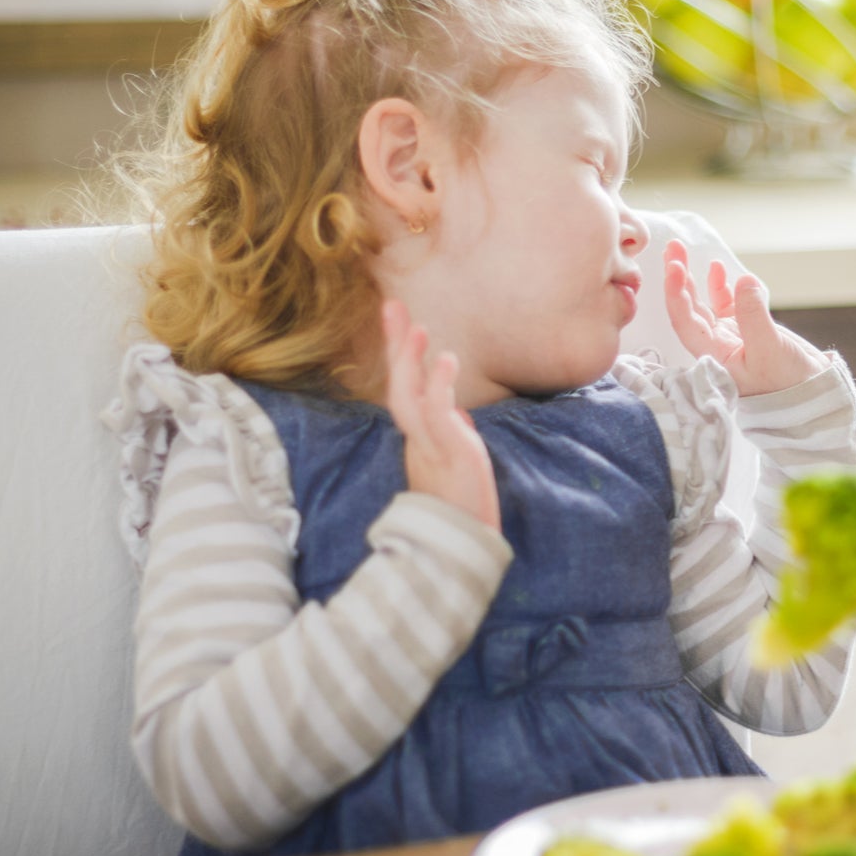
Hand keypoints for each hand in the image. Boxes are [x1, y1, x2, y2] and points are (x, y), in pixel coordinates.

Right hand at [382, 301, 498, 530]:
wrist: (465, 549)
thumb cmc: (465, 508)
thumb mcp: (458, 462)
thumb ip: (453, 435)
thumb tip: (457, 414)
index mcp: (419, 440)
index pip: (405, 389)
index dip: (402, 357)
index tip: (401, 323)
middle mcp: (418, 440)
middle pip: (397, 385)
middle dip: (395, 345)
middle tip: (390, 305)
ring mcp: (431, 447)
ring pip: (408, 397)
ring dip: (409, 361)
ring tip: (415, 327)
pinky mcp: (450, 456)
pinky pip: (438, 416)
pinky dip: (439, 386)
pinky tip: (444, 359)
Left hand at [663, 240, 823, 396]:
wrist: (809, 394)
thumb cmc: (788, 383)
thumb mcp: (770, 350)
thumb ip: (754, 316)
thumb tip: (743, 280)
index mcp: (712, 355)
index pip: (685, 321)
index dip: (675, 294)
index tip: (673, 267)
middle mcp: (714, 344)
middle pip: (687, 308)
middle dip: (677, 278)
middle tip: (671, 247)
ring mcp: (728, 336)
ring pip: (702, 303)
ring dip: (692, 278)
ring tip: (681, 251)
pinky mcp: (744, 329)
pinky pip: (725, 303)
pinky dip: (720, 286)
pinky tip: (716, 268)